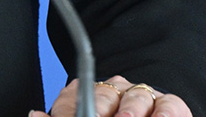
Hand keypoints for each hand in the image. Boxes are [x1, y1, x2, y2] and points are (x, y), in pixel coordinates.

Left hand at [33, 74, 191, 116]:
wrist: (149, 113)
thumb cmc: (108, 115)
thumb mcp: (82, 116)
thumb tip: (35, 115)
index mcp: (87, 96)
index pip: (76, 96)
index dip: (75, 108)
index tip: (76, 115)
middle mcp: (114, 91)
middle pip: (104, 95)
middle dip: (101, 108)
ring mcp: (141, 96)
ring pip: (135, 98)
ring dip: (131, 111)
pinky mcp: (169, 104)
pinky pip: (168, 105)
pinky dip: (164, 113)